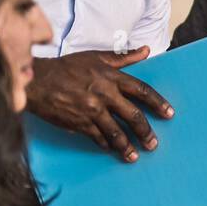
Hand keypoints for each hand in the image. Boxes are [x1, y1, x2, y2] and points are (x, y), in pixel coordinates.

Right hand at [26, 47, 172, 160]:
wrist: (37, 81)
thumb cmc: (67, 67)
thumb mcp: (96, 57)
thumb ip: (123, 57)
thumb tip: (146, 50)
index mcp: (111, 77)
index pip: (142, 90)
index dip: (158, 103)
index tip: (169, 114)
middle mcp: (104, 94)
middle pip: (133, 116)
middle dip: (146, 131)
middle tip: (154, 143)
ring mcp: (92, 110)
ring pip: (116, 132)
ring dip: (128, 146)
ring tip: (136, 155)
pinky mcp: (79, 123)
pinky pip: (98, 138)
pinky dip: (107, 145)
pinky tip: (113, 151)